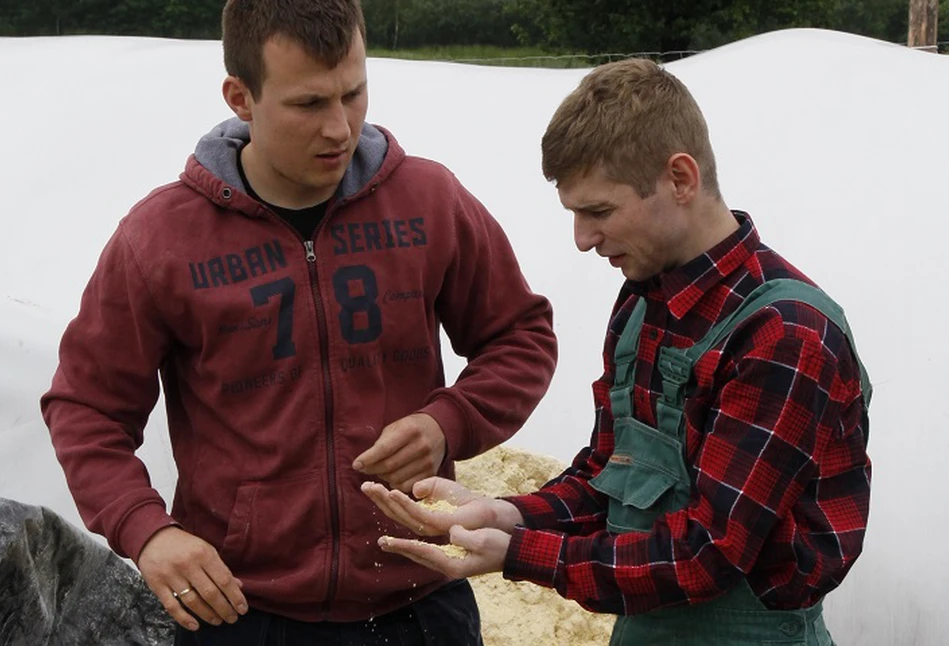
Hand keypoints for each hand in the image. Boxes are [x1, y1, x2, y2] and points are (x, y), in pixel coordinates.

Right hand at [136, 526, 247, 631]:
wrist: (153, 537)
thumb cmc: (184, 545)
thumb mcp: (205, 550)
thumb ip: (220, 568)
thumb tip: (238, 586)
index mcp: (204, 553)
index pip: (224, 579)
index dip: (235, 597)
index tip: (243, 608)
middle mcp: (188, 564)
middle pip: (210, 593)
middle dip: (224, 609)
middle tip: (232, 618)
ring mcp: (172, 575)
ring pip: (193, 601)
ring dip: (208, 615)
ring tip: (218, 621)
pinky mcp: (157, 585)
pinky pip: (172, 606)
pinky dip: (184, 619)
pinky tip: (195, 625)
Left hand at [353, 413, 445, 491]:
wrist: (439, 430)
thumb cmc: (410, 428)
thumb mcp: (395, 428)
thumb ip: (380, 444)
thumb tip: (362, 464)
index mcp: (410, 430)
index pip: (384, 448)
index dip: (367, 458)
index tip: (356, 465)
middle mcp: (421, 446)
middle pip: (389, 466)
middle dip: (372, 469)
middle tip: (364, 469)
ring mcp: (428, 461)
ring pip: (396, 478)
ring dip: (382, 477)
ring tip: (379, 471)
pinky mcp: (431, 473)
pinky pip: (407, 486)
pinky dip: (395, 485)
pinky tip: (392, 477)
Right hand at [361, 477, 497, 535]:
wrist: (487, 509)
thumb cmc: (464, 500)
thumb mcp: (441, 487)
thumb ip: (426, 486)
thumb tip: (413, 488)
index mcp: (420, 517)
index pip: (396, 509)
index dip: (381, 498)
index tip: (367, 484)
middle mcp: (422, 526)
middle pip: (394, 514)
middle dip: (378, 500)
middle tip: (363, 486)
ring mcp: (430, 527)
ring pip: (402, 515)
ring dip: (386, 501)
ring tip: (373, 487)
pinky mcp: (440, 524)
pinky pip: (418, 513)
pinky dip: (403, 503)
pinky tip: (392, 492)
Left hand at [378, 525, 509, 578]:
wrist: (512, 553)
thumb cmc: (500, 546)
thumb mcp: (484, 540)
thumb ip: (465, 537)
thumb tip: (451, 532)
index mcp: (453, 563)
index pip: (424, 552)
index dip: (405, 545)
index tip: (388, 542)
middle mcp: (448, 565)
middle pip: (418, 555)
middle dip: (399, 547)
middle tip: (380, 542)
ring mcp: (449, 562)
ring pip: (421, 554)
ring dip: (404, 546)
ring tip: (387, 542)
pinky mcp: (452, 557)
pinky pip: (427, 551)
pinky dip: (415, 545)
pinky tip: (408, 542)